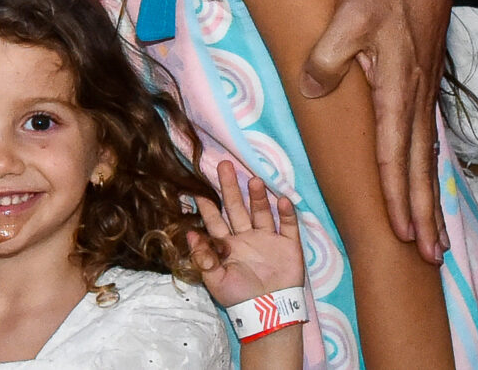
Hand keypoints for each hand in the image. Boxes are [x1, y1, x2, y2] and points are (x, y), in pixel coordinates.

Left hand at [193, 160, 306, 304]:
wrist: (268, 313)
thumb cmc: (239, 297)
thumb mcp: (215, 279)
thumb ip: (203, 257)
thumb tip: (189, 234)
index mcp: (228, 245)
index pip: (215, 220)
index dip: (207, 205)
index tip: (196, 187)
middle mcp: (247, 238)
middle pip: (236, 208)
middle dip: (229, 188)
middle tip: (223, 165)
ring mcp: (268, 240)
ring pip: (261, 212)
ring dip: (257, 196)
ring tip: (253, 179)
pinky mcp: (288, 245)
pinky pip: (288, 226)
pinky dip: (286, 213)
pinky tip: (281, 199)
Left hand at [301, 0, 449, 260]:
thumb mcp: (346, 18)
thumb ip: (327, 58)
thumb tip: (312, 91)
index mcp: (396, 90)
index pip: (394, 155)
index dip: (395, 195)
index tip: (400, 232)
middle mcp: (415, 99)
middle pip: (419, 168)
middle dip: (424, 214)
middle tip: (432, 256)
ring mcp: (424, 93)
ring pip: (427, 157)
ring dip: (430, 198)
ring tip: (436, 236)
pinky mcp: (424, 84)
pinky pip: (427, 138)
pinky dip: (428, 168)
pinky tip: (426, 183)